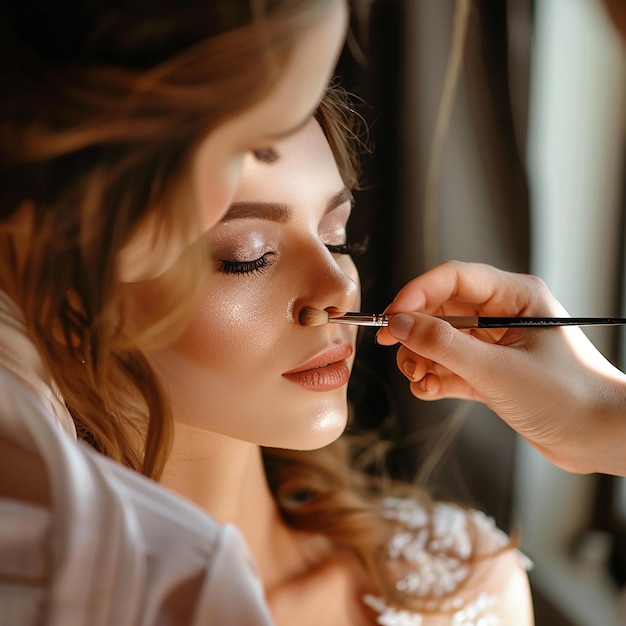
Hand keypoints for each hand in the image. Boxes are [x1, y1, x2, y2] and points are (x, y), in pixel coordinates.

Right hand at [376, 261, 625, 474]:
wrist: (602, 439)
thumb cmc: (568, 397)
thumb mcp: (497, 369)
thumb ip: (444, 345)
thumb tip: (399, 324)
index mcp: (514, 297)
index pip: (454, 279)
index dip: (417, 293)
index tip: (392, 315)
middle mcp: (502, 316)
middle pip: (442, 310)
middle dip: (415, 330)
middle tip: (392, 347)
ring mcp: (495, 346)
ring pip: (442, 340)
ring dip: (422, 357)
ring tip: (417, 377)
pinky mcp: (490, 374)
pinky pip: (450, 367)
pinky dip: (434, 378)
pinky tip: (428, 390)